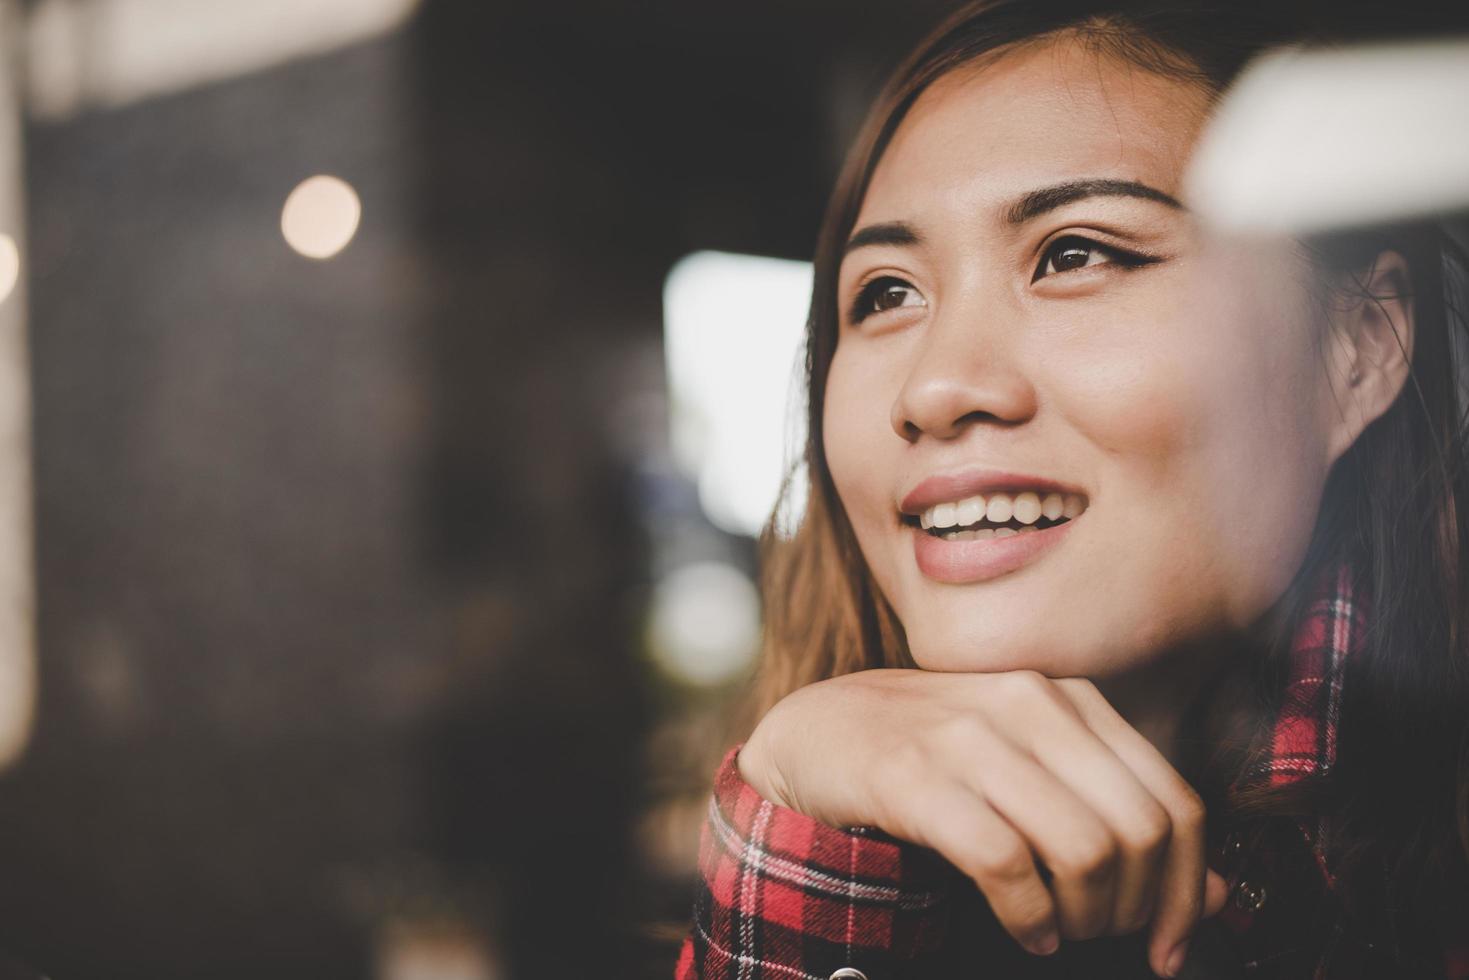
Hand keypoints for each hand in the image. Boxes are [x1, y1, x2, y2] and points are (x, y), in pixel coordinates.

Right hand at [738, 668, 1230, 977]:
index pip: (1173, 801)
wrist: (813, 734)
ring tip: (1059, 935)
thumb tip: (1217, 895)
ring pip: (1085, 847)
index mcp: (1068, 700)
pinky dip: (1029, 918)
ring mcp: (969, 735)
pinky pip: (1006, 862)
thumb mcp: (1032, 773)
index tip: (1171, 946)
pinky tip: (1024, 932)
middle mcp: (1029, 704)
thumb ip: (1116, 818)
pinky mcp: (913, 775)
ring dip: (1085, 918)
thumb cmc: (931, 759)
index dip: (1189, 889)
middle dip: (1138, 910)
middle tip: (1102, 940)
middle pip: (1141, 829)